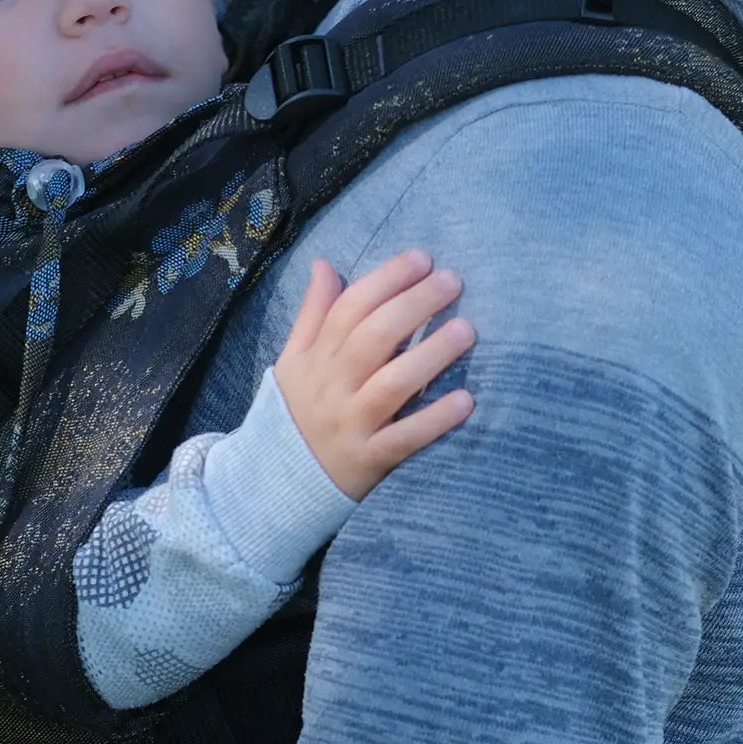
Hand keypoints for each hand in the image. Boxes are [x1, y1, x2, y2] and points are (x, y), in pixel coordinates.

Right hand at [271, 248, 474, 498]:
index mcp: (315, 359)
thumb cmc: (295, 414)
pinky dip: (435, 419)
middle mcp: (332, 388)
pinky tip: (465, 400)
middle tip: (452, 282)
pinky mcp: (369, 460)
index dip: (386, 280)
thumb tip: (325, 264)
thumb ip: (312, 314)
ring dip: (431, 355)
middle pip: (374, 338)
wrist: (276, 484)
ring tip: (466, 330)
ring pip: (392, 384)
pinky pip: (404, 438)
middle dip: (414, 305)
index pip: (350, 308)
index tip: (422, 259)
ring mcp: (351, 425)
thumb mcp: (293, 362)